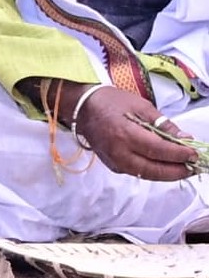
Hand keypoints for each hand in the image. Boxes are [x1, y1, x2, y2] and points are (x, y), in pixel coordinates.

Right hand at [72, 86, 199, 180]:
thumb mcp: (142, 106)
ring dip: (167, 175)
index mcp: (126, 134)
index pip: (159, 150)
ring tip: (184, 170)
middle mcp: (119, 152)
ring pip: (146, 175)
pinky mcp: (113, 165)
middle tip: (193, 167)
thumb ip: (164, 124)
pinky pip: (137, 172)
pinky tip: (165, 167)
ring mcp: (114, 161)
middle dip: (177, 170)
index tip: (195, 154)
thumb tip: (184, 139)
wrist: (82, 109)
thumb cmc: (112, 102)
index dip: (179, 154)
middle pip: (153, 169)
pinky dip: (154, 172)